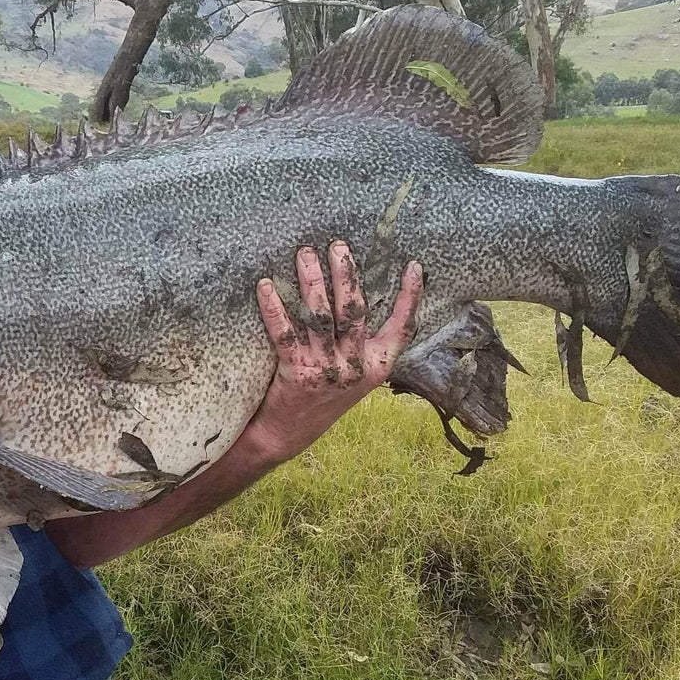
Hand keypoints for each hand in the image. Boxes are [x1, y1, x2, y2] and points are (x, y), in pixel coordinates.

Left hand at [242, 243, 422, 464]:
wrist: (289, 435)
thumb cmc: (322, 399)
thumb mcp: (354, 377)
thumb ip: (361, 346)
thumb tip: (358, 296)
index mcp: (377, 366)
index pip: (401, 328)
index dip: (410, 298)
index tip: (413, 266)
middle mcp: (356, 367)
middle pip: (355, 311)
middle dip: (347, 274)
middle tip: (337, 245)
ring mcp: (328, 370)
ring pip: (321, 316)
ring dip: (311, 281)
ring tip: (304, 254)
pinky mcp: (298, 373)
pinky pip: (285, 333)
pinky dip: (274, 308)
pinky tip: (265, 287)